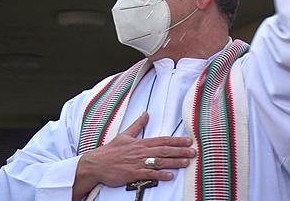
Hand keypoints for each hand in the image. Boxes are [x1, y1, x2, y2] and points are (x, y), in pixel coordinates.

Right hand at [72, 113, 196, 196]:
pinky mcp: (132, 173)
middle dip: (180, 151)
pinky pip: (148, 174)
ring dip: (174, 162)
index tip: (189, 141)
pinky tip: (170, 176)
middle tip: (193, 152)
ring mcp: (137, 162)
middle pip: (164, 150)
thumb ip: (137, 125)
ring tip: (186, 162)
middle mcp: (141, 151)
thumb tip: (146, 113)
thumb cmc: (110, 151)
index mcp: (141, 142)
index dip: (177, 140)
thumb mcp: (124, 135)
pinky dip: (160, 175)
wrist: (95, 164)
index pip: (163, 140)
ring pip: (159, 161)